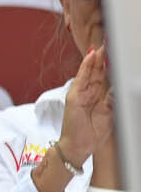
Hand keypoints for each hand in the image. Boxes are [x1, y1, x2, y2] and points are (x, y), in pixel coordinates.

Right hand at [61, 45, 114, 162]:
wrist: (78, 147)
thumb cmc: (91, 134)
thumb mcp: (109, 115)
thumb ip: (112, 101)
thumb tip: (117, 88)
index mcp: (98, 98)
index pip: (105, 78)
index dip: (110, 67)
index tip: (117, 55)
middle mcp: (89, 93)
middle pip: (98, 72)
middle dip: (104, 59)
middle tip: (110, 44)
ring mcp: (80, 94)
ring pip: (90, 72)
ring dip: (96, 59)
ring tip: (102, 46)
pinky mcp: (74, 96)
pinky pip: (81, 78)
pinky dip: (85, 67)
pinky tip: (91, 57)